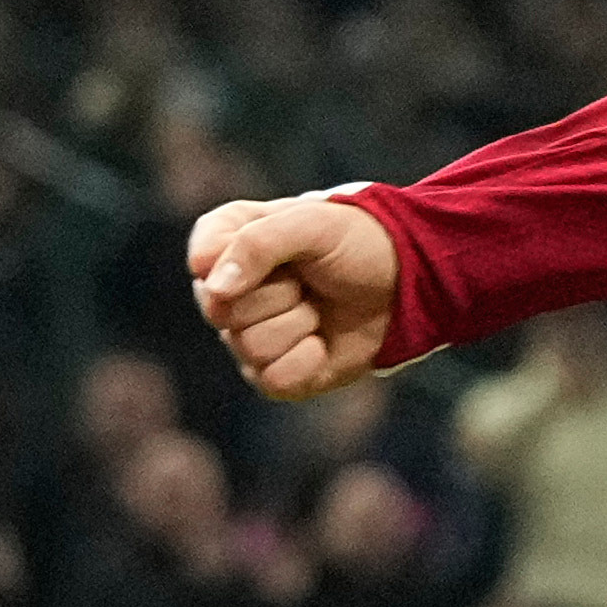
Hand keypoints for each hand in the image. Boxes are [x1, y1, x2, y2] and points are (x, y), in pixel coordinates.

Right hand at [189, 193, 404, 399]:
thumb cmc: (357, 243)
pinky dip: (307, 363)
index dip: (239, 262)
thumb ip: (257, 245)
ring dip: (299, 327)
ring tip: (318, 308)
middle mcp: (230, 291)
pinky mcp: (273, 373)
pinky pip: (271, 381)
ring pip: (250, 348)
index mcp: (228, 243)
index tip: (283, 254)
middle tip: (308, 281)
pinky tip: (322, 343)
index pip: (202, 260)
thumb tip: (215, 290)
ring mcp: (248, 335)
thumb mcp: (311, 224)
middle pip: (224, 313)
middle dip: (281, 296)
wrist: (405, 283)